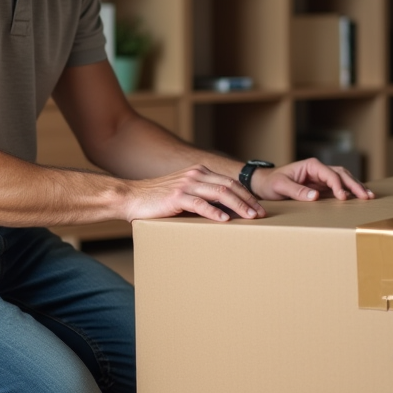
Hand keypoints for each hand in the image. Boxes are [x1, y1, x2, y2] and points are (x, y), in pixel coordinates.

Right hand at [124, 165, 266, 222]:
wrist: (131, 197)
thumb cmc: (158, 200)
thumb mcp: (183, 193)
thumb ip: (201, 196)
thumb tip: (223, 211)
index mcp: (199, 172)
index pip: (229, 182)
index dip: (246, 195)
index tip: (258, 207)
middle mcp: (195, 175)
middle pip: (229, 186)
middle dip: (248, 201)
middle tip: (261, 214)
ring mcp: (186, 185)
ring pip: (219, 193)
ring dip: (238, 206)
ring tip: (249, 217)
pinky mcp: (176, 197)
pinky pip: (200, 203)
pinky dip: (214, 212)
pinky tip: (225, 220)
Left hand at [250, 158, 374, 202]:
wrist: (264, 183)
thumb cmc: (271, 183)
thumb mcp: (281, 186)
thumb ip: (297, 191)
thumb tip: (316, 196)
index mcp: (311, 165)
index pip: (330, 174)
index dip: (339, 186)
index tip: (344, 198)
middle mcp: (319, 169)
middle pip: (342, 174)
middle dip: (355, 185)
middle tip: (367, 196)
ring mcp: (321, 177)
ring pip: (344, 179)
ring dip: (356, 187)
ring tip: (369, 196)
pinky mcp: (322, 186)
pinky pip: (339, 187)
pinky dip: (350, 191)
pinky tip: (359, 197)